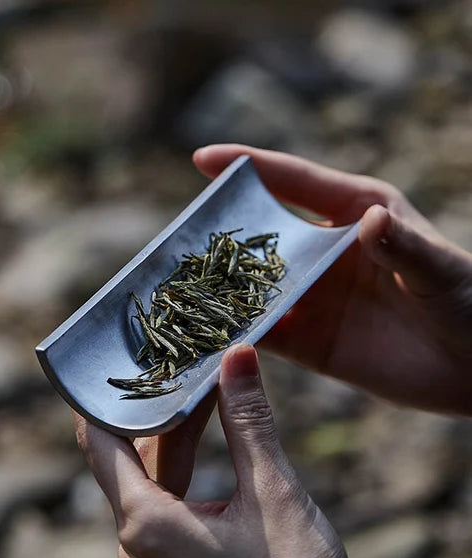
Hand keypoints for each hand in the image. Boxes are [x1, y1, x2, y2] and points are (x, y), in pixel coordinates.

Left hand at [74, 344, 349, 557]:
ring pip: (151, 476)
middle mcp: (137, 545)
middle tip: (170, 358)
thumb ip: (249, 424)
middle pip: (131, 455)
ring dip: (174, 432)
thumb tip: (239, 355)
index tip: (103, 357)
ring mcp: (154, 557)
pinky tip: (202, 434)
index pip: (100, 444)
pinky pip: (166, 499)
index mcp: (147, 526)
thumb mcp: (274, 497)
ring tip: (195, 385)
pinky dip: (183, 462)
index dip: (96, 398)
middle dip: (156, 406)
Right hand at [193, 144, 471, 415]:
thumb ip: (403, 245)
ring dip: (219, 288)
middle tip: (174, 236)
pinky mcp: (311, 340)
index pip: (291, 181)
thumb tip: (367, 220)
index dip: (247, 167)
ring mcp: (313, 297)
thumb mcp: (440, 266)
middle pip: (260, 235)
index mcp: (352, 213)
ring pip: (253, 287)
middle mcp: (322, 252)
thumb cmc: (470, 300)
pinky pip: (265, 333)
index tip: (201, 159)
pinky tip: (208, 337)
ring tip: (176, 288)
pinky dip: (238, 334)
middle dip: (218, 233)